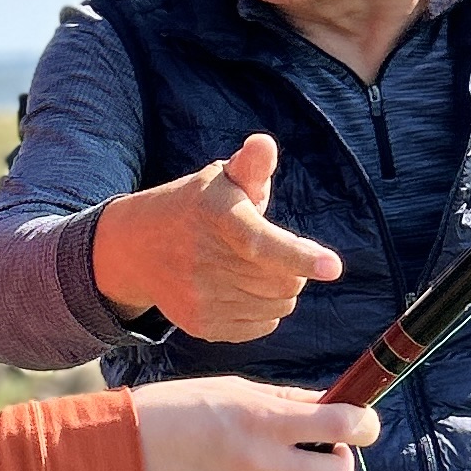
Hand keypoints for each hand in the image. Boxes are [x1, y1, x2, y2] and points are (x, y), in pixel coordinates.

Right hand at [93, 134, 342, 341]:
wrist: (137, 249)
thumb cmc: (197, 207)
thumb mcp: (221, 179)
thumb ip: (251, 166)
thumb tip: (263, 144)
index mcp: (215, 215)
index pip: (261, 242)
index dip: (298, 255)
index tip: (333, 267)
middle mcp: (205, 260)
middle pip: (285, 281)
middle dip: (292, 268)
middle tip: (270, 251)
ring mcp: (202, 297)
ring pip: (279, 305)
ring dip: (279, 289)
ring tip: (253, 268)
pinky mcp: (202, 325)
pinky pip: (263, 326)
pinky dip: (265, 311)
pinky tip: (242, 289)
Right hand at [133, 377, 375, 470]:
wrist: (128, 448)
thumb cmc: (179, 409)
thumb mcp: (236, 389)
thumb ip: (287, 400)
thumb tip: (330, 402)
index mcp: (267, 420)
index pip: (343, 424)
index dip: (364, 424)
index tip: (361, 424)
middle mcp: (264, 462)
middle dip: (339, 463)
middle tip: (321, 454)